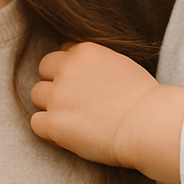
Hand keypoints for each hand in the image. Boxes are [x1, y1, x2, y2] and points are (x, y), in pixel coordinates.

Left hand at [29, 42, 183, 183]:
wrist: (148, 124)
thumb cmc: (142, 97)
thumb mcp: (119, 63)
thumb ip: (95, 62)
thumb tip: (82, 70)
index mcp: (84, 51)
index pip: (63, 53)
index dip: (71, 69)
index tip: (82, 84)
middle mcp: (67, 69)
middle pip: (44, 69)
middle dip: (55, 82)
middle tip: (73, 100)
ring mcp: (58, 96)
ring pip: (37, 94)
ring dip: (50, 105)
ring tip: (71, 117)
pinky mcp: (55, 124)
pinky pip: (36, 123)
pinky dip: (48, 129)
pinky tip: (67, 133)